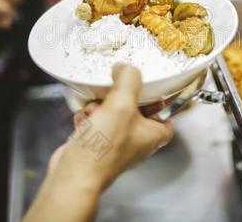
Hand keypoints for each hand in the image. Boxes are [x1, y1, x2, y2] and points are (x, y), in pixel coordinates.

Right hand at [51, 64, 173, 189]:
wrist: (74, 174)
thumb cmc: (104, 147)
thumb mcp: (122, 104)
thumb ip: (128, 79)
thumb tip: (126, 68)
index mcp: (153, 135)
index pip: (167, 115)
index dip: (162, 100)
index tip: (154, 85)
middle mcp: (137, 141)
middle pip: (136, 109)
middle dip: (121, 97)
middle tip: (113, 91)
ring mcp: (115, 144)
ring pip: (112, 114)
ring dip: (100, 106)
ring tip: (94, 109)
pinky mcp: (96, 146)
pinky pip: (95, 123)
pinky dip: (88, 118)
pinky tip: (82, 120)